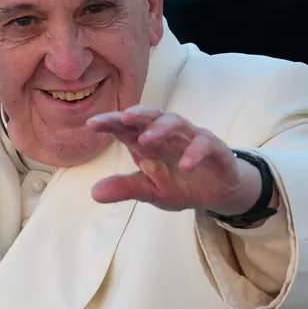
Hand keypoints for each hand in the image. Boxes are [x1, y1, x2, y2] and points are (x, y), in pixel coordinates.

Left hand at [86, 106, 262, 214]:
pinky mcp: (214, 149)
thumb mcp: (150, 191)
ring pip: (176, 122)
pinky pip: (205, 144)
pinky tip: (185, 165)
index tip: (91, 124)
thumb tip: (93, 193)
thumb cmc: (179, 184)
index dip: (110, 122)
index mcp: (146, 141)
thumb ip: (125, 188)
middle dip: (136, 114)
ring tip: (146, 140)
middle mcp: (167, 134)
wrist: (216, 194)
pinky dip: (194, 152)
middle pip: (150, 116)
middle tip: (121, 119)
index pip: (126, 127)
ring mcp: (191, 138)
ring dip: (161, 128)